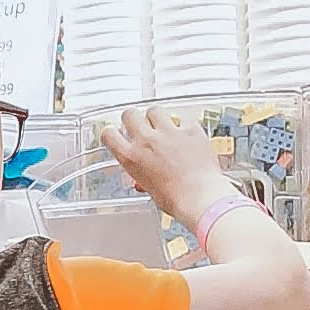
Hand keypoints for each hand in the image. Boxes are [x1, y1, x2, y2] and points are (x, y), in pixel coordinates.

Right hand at [100, 104, 234, 234]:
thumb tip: (143, 177)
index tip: (117, 133)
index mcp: (131, 158)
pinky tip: (187, 136)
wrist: (201, 198)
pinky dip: (184, 126)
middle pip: (130, 114)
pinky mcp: (189, 129)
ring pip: (155, 110)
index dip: (112, 132)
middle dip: (134, 118)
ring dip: (158, 118)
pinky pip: (183, 119)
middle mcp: (146, 141)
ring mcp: (168, 133)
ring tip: (165, 127)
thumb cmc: (176, 199)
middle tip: (141, 126)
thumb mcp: (149, 189)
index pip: (108, 134)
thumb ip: (143, 175)